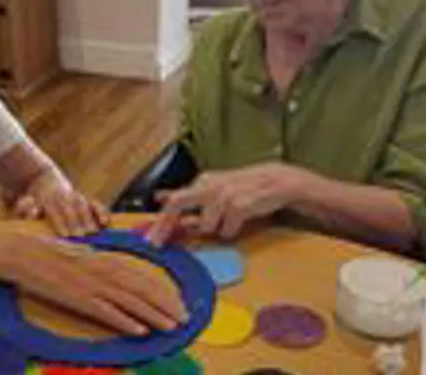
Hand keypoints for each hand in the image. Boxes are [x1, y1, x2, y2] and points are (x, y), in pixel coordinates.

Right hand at [0, 232, 188, 335]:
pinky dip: (125, 321)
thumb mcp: (83, 254)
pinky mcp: (78, 298)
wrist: (24, 253)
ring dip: (153, 315)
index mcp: (106, 258)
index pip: (143, 276)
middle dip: (167, 304)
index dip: (164, 291)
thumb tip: (122, 276)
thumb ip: (104, 265)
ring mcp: (92, 284)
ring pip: (131, 301)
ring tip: (172, 327)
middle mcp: (104, 269)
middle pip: (143, 288)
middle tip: (185, 318)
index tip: (179, 302)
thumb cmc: (52, 253)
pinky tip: (139, 330)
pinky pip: (107, 312)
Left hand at [12, 173, 108, 236]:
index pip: (54, 210)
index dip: (60, 222)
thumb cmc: (30, 198)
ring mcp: (74, 196)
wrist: (41, 177)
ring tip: (93, 234)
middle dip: (77, 223)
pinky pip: (94, 203)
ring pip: (83, 205)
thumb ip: (23, 208)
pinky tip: (106, 223)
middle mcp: (62, 195)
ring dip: (89, 220)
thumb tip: (32, 212)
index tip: (65, 235)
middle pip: (71, 209)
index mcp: (46, 197)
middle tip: (82, 238)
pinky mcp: (83, 198)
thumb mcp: (21, 202)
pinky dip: (101, 212)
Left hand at [148, 163, 320, 245]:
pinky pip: (226, 231)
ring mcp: (224, 195)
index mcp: (202, 182)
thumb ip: (188, 196)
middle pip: (178, 203)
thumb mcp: (213, 189)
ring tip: (227, 220)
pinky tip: (240, 220)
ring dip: (214, 229)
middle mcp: (209, 185)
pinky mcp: (239, 206)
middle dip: (165, 225)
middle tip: (156, 243)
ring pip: (206, 225)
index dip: (160, 221)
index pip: (174, 200)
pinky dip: (231, 231)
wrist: (276, 182)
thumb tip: (160, 198)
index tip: (150, 240)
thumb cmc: (242, 188)